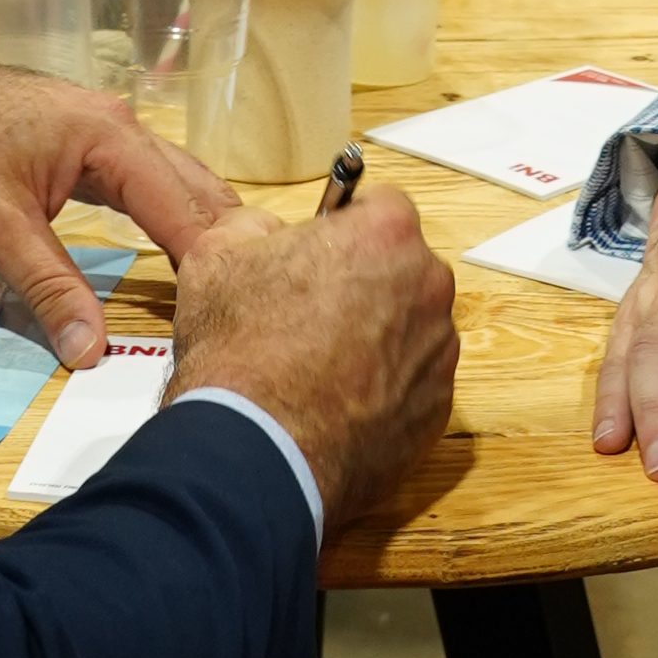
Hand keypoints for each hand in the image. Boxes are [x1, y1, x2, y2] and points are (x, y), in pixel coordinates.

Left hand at [0, 41, 232, 370]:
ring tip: (230, 280)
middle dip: (223, 242)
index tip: (242, 304)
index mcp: (111, 136)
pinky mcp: (83, 143)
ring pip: (171, 184)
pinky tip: (177, 247)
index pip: (184, 207)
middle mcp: (120, 125)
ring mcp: (103, 130)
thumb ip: (51, 289)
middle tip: (257, 298)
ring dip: (197, 228)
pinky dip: (166, 216)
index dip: (213, 259)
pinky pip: (143, 182)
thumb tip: (90, 351)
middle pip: (192, 190)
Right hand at [169, 188, 458, 533]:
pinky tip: (335, 405)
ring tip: (319, 368)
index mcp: (386, 234)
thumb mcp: (217, 254)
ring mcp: (439, 355)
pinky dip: (383, 391)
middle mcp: (429, 288)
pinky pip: (412, 386)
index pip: (381, 207)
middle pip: (402, 269)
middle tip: (311, 313)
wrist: (254, 451)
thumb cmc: (238, 349)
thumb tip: (268, 234)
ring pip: (410, 330)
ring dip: (377, 338)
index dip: (343, 229)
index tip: (316, 254)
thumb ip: (255, 226)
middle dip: (365, 283)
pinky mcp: (436, 412)